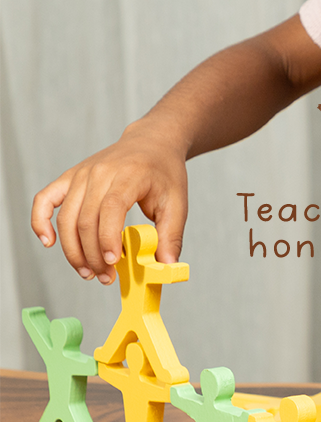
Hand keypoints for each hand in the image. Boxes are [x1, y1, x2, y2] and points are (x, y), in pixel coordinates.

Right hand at [31, 119, 188, 283]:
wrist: (152, 144)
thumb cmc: (165, 174)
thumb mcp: (177, 203)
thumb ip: (171, 236)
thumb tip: (166, 266)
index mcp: (129, 175)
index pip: (111, 208)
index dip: (108, 238)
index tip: (114, 262)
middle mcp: (100, 172)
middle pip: (86, 219)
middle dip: (93, 254)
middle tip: (105, 277)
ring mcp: (82, 174)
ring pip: (66, 217)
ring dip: (73, 249)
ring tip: (88, 272)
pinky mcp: (70, 178)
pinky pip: (45, 199)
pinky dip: (40, 221)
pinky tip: (49, 243)